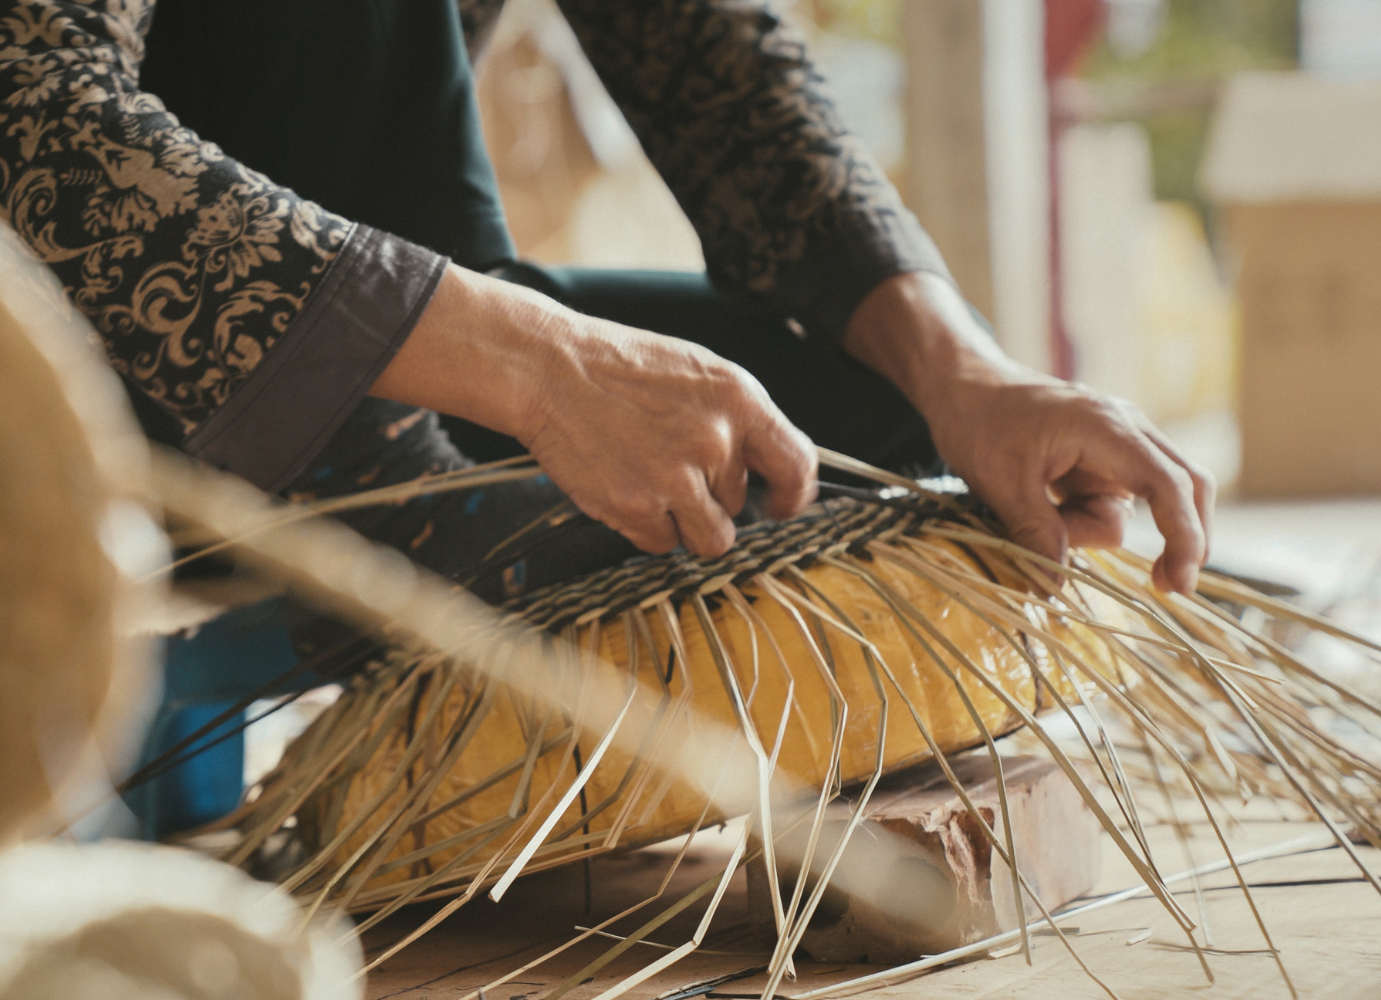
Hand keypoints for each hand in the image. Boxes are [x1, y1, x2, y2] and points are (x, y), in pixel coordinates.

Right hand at [370, 264, 816, 556]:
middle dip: (711, 497)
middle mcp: (716, 441)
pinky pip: (662, 543)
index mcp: (740, 400)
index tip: (778, 504)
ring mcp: (677, 478)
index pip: (797, 465)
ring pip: (710, 537)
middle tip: (669, 465)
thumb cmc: (619, 369)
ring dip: (685, 523)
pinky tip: (623, 486)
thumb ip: (738, 420)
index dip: (792, 495)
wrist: (550, 370)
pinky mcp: (638, 506)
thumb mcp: (698, 374)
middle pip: (740, 506)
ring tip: (650, 482)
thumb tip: (766, 468)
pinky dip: (644, 526)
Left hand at [843, 273, 1213, 592]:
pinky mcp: (1103, 461)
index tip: (1180, 582)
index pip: (1170, 485)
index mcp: (1109, 429)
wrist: (965, 387)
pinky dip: (1083, 519)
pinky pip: (1108, 504)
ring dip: (1086, 526)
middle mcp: (1128, 431)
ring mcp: (1118, 445)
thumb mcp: (1001, 483)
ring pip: (1127, 508)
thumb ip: (1035, 534)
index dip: (1184, 536)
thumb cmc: (981, 424)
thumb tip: (1055, 587)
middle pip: (1184, 489)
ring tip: (1036, 507)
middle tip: (1162, 585)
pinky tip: (1047, 504)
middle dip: (1177, 537)